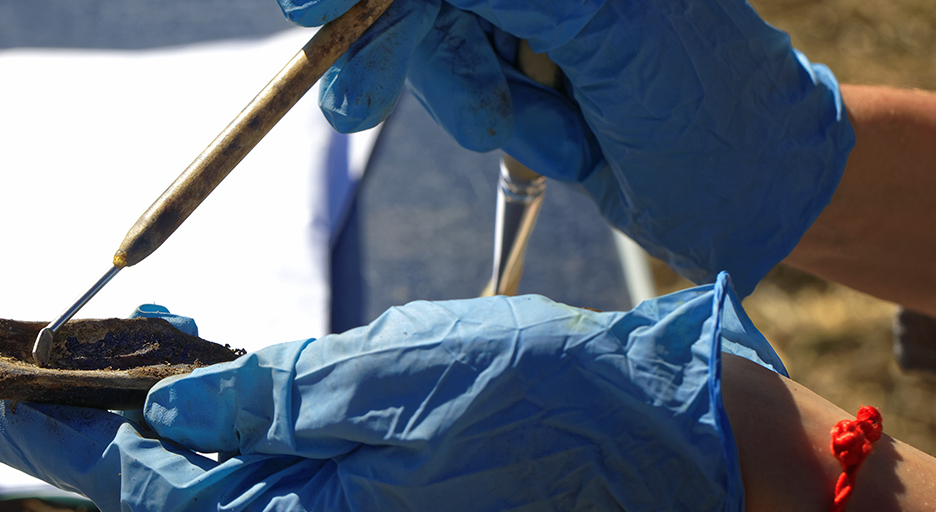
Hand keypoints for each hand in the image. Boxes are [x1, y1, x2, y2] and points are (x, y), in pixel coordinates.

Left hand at [0, 274, 786, 510]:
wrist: (656, 432)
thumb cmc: (547, 403)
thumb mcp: (403, 378)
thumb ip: (281, 395)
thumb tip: (174, 411)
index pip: (148, 483)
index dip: (55, 439)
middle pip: (171, 491)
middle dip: (90, 434)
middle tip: (19, 376)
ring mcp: (353, 511)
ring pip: (220, 478)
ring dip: (157, 424)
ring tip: (107, 363)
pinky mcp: (381, 485)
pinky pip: (276, 465)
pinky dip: (228, 421)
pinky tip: (204, 378)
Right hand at [282, 0, 855, 295]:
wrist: (748, 197)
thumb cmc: (706, 110)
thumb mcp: (609, 29)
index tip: (307, 9)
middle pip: (426, 1)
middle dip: (406, 53)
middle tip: (352, 108)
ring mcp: (536, 23)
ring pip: (441, 50)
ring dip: (480, 106)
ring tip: (563, 136)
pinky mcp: (528, 74)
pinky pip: (468, 93)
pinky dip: (498, 126)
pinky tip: (566, 142)